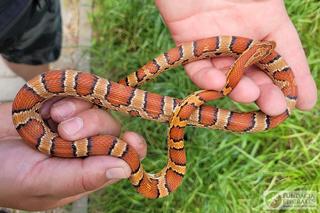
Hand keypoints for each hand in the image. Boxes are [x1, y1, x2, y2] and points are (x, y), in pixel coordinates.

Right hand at [0, 100, 146, 210]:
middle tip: (64, 131)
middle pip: (111, 127)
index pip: (124, 158)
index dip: (133, 148)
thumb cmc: (6, 175)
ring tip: (53, 116)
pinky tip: (48, 106)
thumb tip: (125, 170)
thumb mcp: (42, 182)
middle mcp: (85, 146)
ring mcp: (73, 122)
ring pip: (97, 106)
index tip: (130, 138)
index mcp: (87, 171)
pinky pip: (78, 90)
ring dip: (77, 108)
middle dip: (92, 125)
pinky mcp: (60, 103)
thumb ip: (83, 177)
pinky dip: (67, 94)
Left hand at [156, 0, 316, 114]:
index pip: (283, 56)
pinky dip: (207, 78)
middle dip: (267, 92)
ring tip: (251, 95)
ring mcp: (214, 43)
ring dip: (239, 89)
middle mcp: (240, 36)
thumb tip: (291, 51)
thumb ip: (277, 24)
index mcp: (265, 21)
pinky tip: (218, 83)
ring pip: (227, 75)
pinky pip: (197, 68)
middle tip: (276, 109)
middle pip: (256, 72)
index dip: (294, 79)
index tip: (304, 103)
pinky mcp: (187, 45)